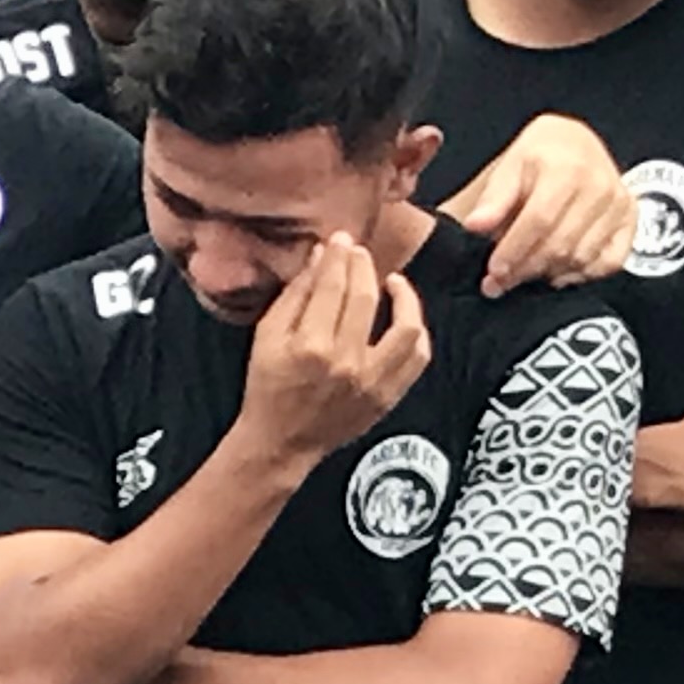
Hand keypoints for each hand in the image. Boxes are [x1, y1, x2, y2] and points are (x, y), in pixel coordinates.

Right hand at [231, 235, 428, 471]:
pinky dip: (416, 333)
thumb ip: (294, 296)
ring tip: (393, 281)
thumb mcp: (266, 339)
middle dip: (363, 266)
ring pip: (406, 327)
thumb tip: (321, 257)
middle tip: (358, 252)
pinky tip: (405, 318)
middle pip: (365, 298)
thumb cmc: (267, 389)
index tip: (340, 240)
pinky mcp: (387, 396)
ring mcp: (372, 381)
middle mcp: (345, 362)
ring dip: (404, 297)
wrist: (280, 443)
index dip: (338, 257)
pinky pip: (418, 358)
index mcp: (310, 347)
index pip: (332, 287)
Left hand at [443, 114, 636, 292]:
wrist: (574, 145)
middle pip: (560, 244)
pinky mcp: (630, 218)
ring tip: (524, 273)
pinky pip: (610, 262)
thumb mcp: (509, 167)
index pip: (540, 221)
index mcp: (567, 169)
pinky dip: (583, 275)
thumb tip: (476, 225)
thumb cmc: (538, 158)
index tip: (493, 273)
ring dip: (549, 274)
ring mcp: (619, 203)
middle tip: (499, 284)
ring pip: (582, 257)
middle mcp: (599, 186)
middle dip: (525, 270)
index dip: (514, 251)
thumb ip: (493, 199)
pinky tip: (558, 273)